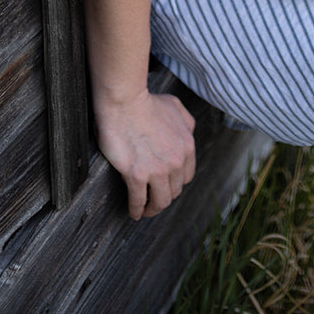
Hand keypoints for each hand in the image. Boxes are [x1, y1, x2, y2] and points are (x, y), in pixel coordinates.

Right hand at [94, 90, 196, 219]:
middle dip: (164, 197)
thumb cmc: (146, 102)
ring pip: (160, 201)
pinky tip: (133, 212)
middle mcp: (176, 161)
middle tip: (154, 200)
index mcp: (187, 146)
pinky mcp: (137, 175)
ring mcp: (157, 170)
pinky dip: (136, 210)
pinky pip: (138, 201)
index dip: (176, 184)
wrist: (125, 101)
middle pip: (174, 191)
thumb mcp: (175, 107)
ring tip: (144, 211)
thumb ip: (186, 122)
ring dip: (152, 209)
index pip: (186, 177)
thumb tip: (188, 133)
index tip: (166, 186)